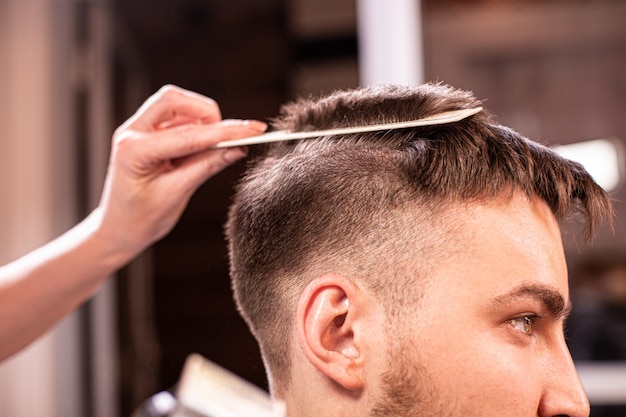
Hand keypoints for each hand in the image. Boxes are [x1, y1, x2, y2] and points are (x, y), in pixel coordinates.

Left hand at [94, 85, 266, 262]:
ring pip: (176, 105)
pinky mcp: (146, 133)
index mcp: (134, 150)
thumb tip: (237, 148)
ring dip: (201, 123)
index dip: (226, 133)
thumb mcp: (176, 195)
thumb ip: (206, 166)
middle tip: (228, 138)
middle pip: (175, 100)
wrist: (117, 230)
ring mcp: (137, 130)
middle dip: (207, 114)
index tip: (253, 130)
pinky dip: (194, 129)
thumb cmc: (140, 219)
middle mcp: (132, 132)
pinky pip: (175, 118)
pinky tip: (199, 151)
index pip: (189, 134)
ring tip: (210, 152)